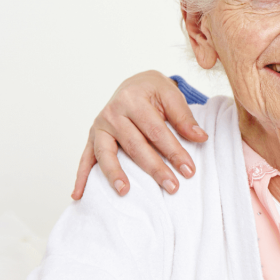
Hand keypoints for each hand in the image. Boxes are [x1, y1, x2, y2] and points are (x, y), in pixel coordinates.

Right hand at [72, 71, 208, 198]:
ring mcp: (100, 126)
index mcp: (133, 99)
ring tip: (125, 192)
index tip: (189, 170)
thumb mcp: (171, 94)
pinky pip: (85, 158)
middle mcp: (113, 112)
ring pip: (107, 153)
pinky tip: (78, 195)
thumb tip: (200, 137)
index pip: (156, 131)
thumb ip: (184, 117)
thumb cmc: (153, 91)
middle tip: (172, 187)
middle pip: (135, 145)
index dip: (174, 152)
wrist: (133, 84)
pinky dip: (81, 177)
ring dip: (114, 174)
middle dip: (155, 168)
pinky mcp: (92, 137)